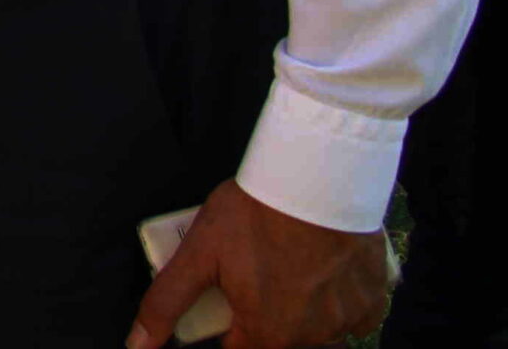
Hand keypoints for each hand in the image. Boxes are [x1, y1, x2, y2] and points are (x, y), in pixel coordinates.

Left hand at [127, 179, 389, 348]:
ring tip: (288, 273)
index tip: (227, 307)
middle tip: (258, 279)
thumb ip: (166, 302)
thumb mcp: (197, 253)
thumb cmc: (254, 213)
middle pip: (279, 343)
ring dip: (301, 314)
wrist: (318, 178)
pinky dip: (338, 303)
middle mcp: (311, 338)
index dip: (228, 333)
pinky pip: (354, 317)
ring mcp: (348, 321)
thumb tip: (137, 345)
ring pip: (319, 333)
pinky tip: (323, 273)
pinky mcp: (374, 301)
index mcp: (267, 333)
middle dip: (263, 321)